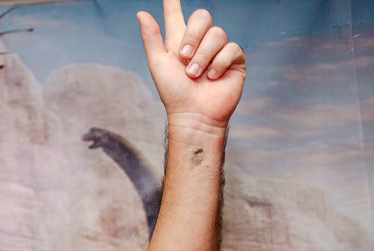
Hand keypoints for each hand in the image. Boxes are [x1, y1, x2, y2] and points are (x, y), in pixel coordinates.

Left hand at [137, 0, 244, 131]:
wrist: (194, 114)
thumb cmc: (173, 92)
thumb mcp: (158, 63)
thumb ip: (151, 37)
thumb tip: (141, 13)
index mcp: (179, 42)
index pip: (176, 15)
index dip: (173, 2)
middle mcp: (200, 43)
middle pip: (202, 16)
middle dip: (193, 35)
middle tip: (184, 57)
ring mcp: (218, 50)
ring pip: (217, 34)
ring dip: (203, 56)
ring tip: (195, 75)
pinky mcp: (234, 60)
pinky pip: (231, 48)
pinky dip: (218, 64)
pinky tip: (212, 78)